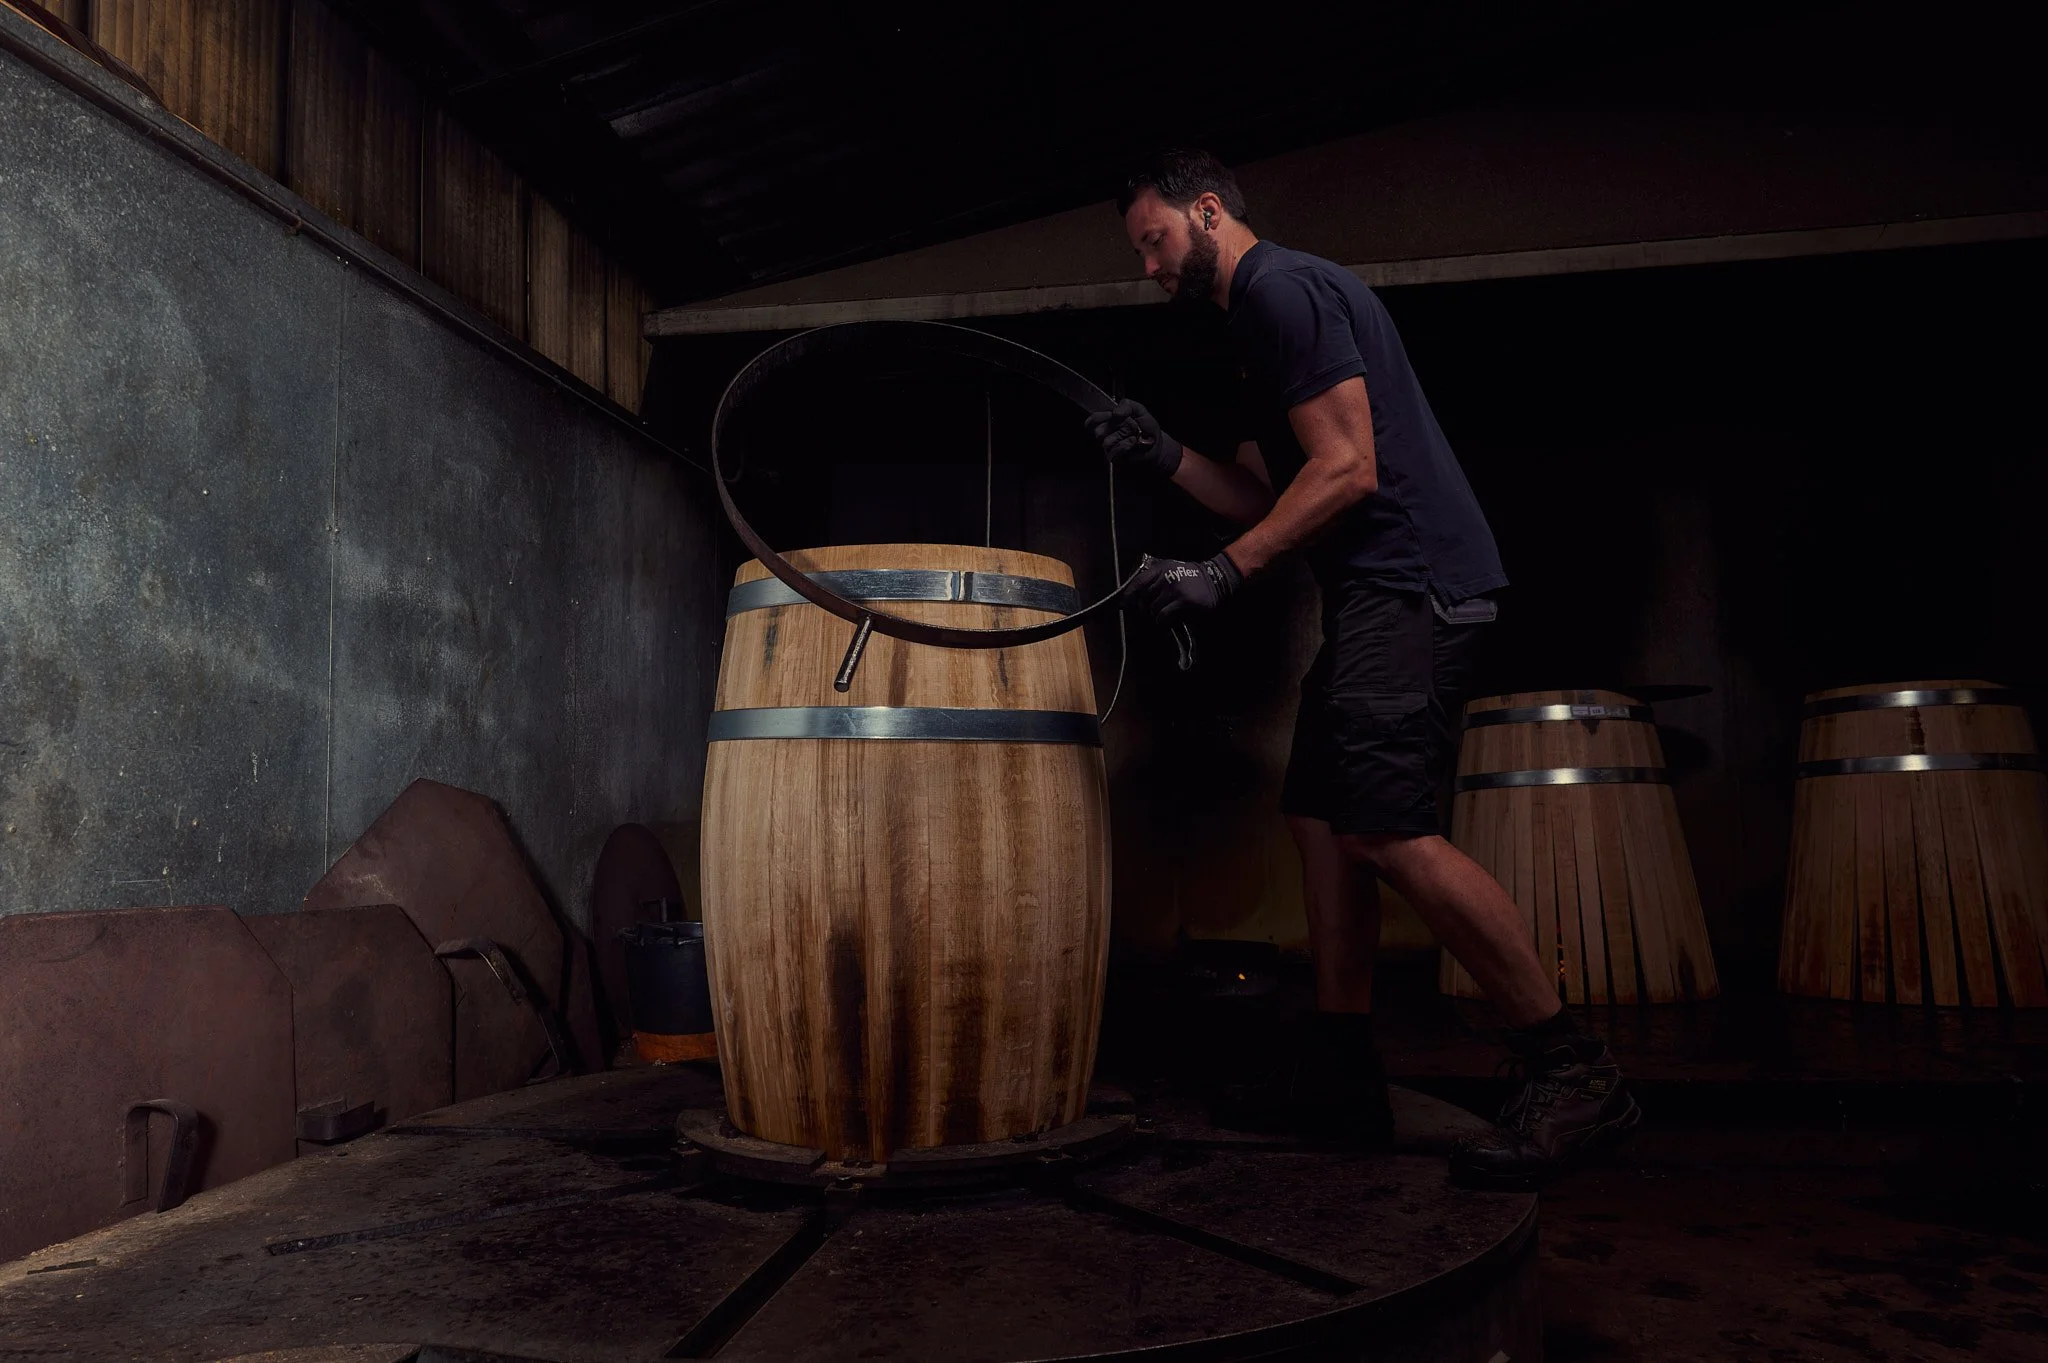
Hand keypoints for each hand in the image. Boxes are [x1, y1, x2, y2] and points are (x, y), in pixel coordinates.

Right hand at [1083, 399, 1182, 476]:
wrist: (1156, 444)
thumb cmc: (1147, 428)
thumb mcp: (1140, 411)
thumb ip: (1127, 405)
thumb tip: (1115, 412)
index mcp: (1109, 421)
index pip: (1094, 420)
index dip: (1099, 417)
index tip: (1112, 415)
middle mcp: (1107, 434)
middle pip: (1098, 431)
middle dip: (1116, 426)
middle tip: (1129, 424)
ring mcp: (1110, 447)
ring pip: (1106, 442)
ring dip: (1123, 436)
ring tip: (1134, 434)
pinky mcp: (1115, 458)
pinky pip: (1114, 452)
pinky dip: (1125, 445)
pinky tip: (1133, 442)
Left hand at [1121, 551, 1242, 624]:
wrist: (1215, 580)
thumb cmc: (1190, 578)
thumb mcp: (1171, 569)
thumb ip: (1154, 577)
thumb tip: (1132, 594)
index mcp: (1161, 569)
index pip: (1138, 582)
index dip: (1128, 595)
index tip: (1122, 606)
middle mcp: (1165, 577)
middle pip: (1144, 599)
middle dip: (1145, 609)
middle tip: (1152, 613)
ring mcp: (1174, 588)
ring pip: (1153, 609)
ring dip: (1155, 616)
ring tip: (1162, 616)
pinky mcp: (1183, 601)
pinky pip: (1163, 616)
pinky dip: (1163, 621)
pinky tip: (1168, 621)